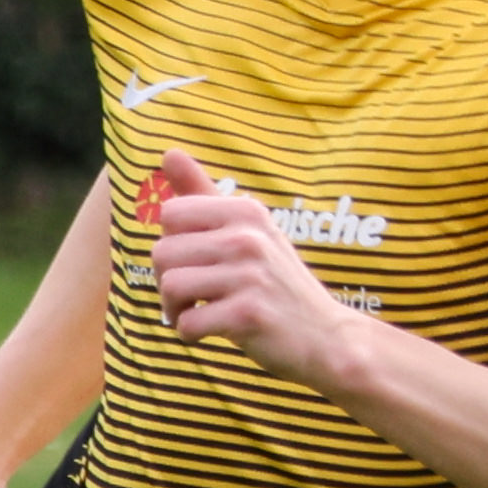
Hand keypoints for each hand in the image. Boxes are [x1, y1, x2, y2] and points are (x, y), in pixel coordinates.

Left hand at [137, 148, 390, 393]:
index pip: (169, 214)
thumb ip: (203, 193)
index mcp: (246, 211)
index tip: (196, 262)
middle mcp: (249, 237)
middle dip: (168, 280)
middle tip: (198, 294)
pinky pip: (187, 323)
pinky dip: (191, 334)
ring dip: (177, 309)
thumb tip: (168, 151)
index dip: (172, 243)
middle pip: (161, 252)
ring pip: (170, 286)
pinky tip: (215, 331)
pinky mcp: (248, 313)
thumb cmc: (275, 281)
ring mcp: (250, 274)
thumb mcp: (248, 230)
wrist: (326, 336)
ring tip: (204, 312)